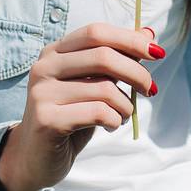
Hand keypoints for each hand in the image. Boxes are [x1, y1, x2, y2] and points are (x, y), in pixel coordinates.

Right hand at [0, 22, 160, 190]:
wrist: (32, 158)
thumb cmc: (69, 117)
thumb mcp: (93, 85)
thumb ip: (115, 60)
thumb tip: (148, 34)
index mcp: (55, 52)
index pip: (96, 32)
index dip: (129, 39)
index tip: (158, 53)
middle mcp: (44, 67)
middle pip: (103, 56)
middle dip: (136, 73)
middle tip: (150, 89)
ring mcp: (42, 93)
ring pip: (104, 89)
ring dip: (125, 106)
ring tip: (122, 115)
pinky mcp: (47, 119)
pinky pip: (98, 113)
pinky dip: (114, 120)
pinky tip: (110, 125)